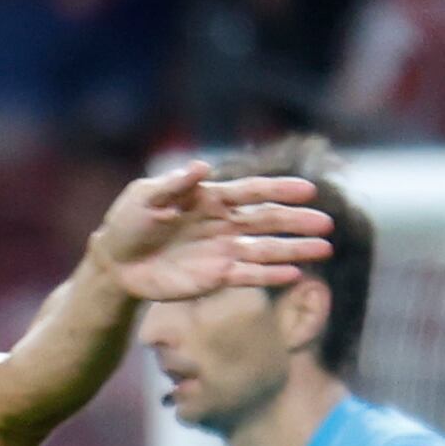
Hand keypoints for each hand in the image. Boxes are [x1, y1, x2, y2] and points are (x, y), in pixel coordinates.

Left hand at [89, 163, 332, 303]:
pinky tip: (295, 273)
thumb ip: (174, 184)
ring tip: (325, 249)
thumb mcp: (145, 196)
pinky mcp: (215, 277)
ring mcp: (222, 251)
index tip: (309, 191)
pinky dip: (271, 275)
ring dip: (295, 249)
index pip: (253, 192)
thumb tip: (201, 168)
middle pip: (268, 221)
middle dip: (298, 222)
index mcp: (211, 198)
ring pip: (266, 249)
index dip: (280, 190)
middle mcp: (223, 224)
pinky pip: (249, 276)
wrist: (116, 262)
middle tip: (327, 223)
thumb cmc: (128, 221)